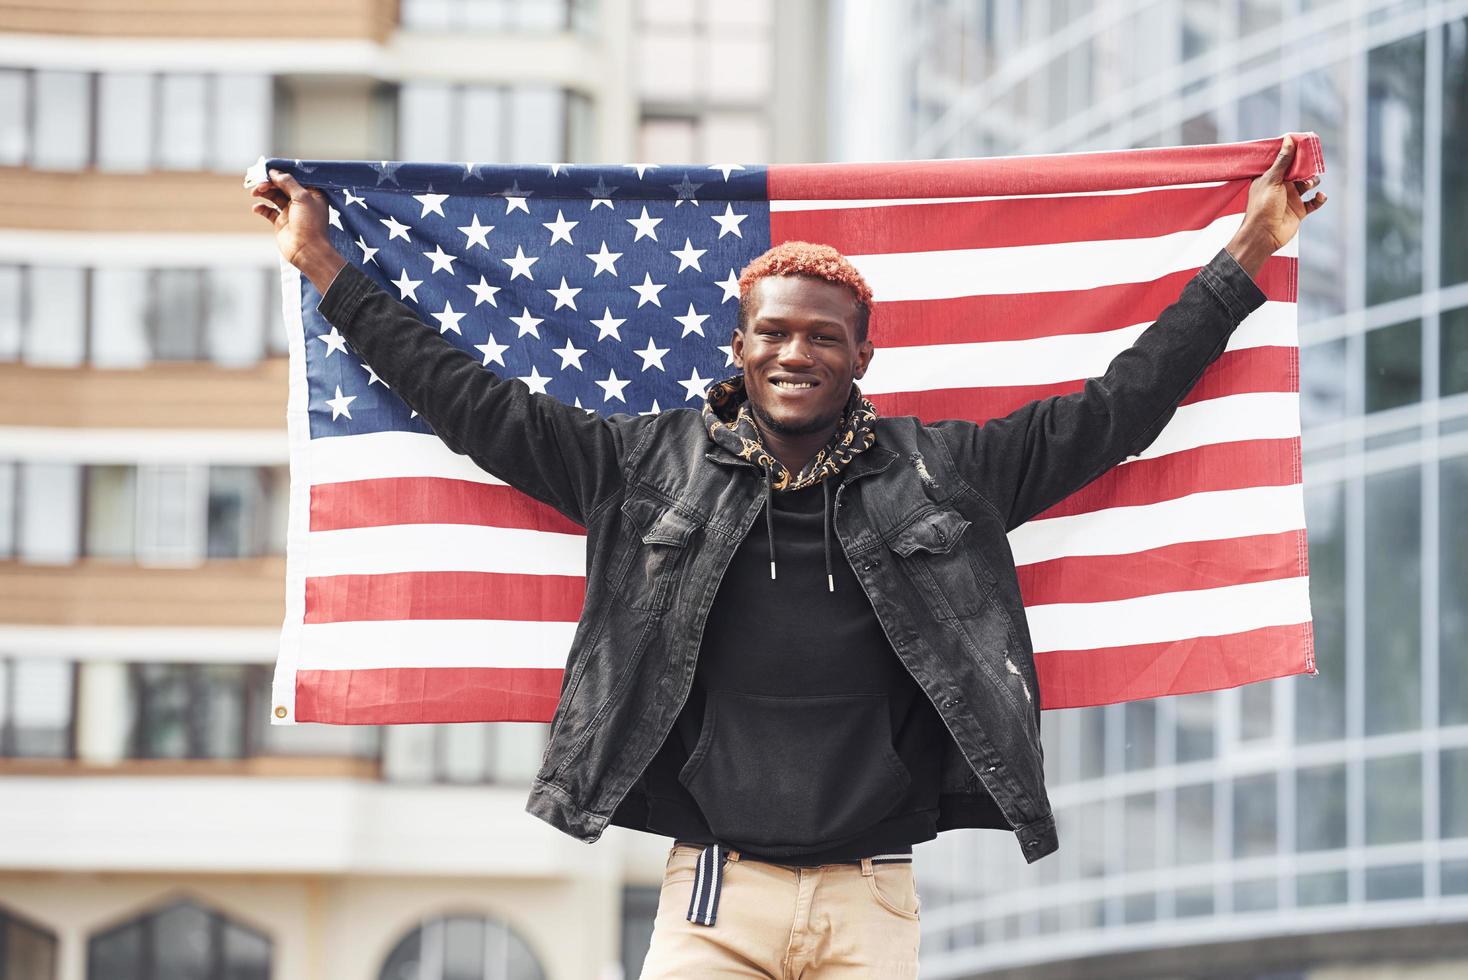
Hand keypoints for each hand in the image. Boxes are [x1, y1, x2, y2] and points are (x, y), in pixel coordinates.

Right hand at [249, 168, 345, 292]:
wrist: (307, 251)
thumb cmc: (310, 224)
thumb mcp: (303, 198)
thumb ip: (288, 183)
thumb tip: (275, 172)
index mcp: (311, 194)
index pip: (294, 178)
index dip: (281, 173)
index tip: (268, 170)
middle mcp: (301, 202)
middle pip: (281, 186)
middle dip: (269, 182)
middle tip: (259, 183)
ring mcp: (290, 212)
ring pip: (273, 196)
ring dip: (263, 192)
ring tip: (255, 192)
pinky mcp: (281, 222)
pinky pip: (268, 211)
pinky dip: (261, 207)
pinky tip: (256, 207)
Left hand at [1225, 135, 1325, 277]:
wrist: (1263, 236)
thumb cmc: (1263, 206)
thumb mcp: (1272, 180)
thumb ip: (1283, 161)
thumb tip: (1289, 139)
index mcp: (1270, 178)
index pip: (1284, 161)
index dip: (1294, 153)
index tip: (1305, 144)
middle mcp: (1281, 186)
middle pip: (1299, 171)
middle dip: (1307, 167)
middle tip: (1313, 163)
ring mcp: (1291, 198)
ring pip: (1308, 184)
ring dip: (1313, 181)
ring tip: (1310, 183)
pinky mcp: (1299, 211)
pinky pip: (1314, 202)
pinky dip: (1320, 198)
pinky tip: (1320, 196)